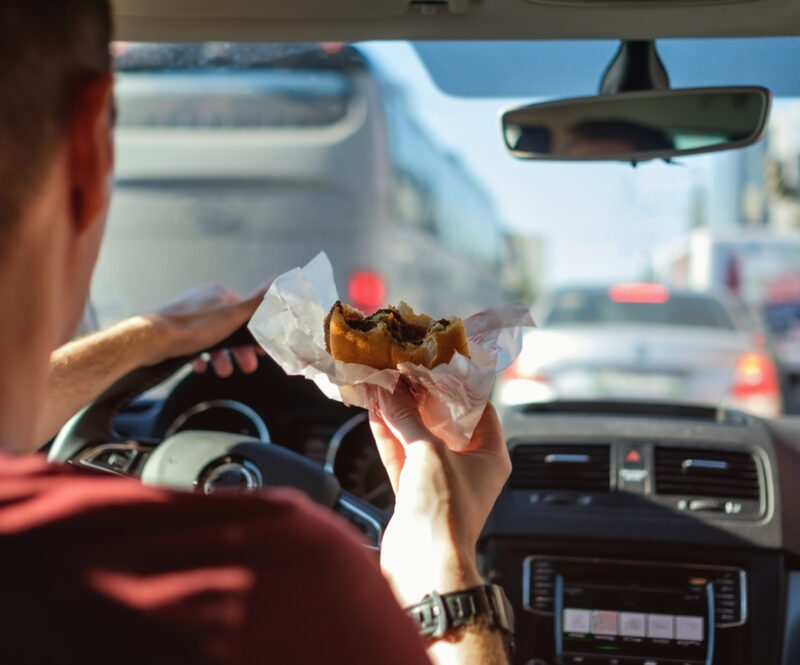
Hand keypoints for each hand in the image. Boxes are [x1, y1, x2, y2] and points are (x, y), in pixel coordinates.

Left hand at [145, 284, 267, 376]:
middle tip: (247, 365)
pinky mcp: (174, 331)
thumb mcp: (233, 314)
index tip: (261, 348)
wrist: (153, 340)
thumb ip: (257, 301)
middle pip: (229, 328)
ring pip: (212, 338)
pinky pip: (193, 345)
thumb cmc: (193, 327)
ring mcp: (188, 316)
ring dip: (222, 356)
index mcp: (218, 294)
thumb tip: (278, 281)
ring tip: (225, 371)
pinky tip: (203, 366)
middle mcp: (203, 302)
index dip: (255, 332)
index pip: (245, 312)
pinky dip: (202, 356)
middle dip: (239, 349)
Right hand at [369, 383, 510, 606]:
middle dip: (420, 397)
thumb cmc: (444, 514)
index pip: (478, 409)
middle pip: (444, 421)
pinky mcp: (414, 492)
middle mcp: (467, 466)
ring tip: (382, 386)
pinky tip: (374, 412)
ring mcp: (439, 480)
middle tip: (402, 372)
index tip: (436, 365)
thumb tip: (391, 392)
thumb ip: (408, 419)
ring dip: (399, 414)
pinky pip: (401, 456)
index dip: (458, 386)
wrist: (424, 565)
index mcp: (489, 455)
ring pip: (418, 437)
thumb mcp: (429, 452)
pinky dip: (388, 435)